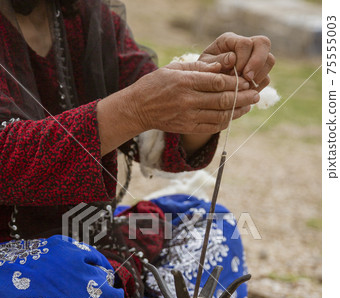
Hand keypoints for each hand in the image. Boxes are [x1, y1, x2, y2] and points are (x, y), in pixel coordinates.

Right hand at [129, 60, 259, 135]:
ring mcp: (188, 116)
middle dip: (243, 97)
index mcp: (186, 82)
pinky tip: (233, 116)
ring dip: (238, 111)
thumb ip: (199, 67)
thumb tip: (223, 65)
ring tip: (249, 106)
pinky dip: (225, 122)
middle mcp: (188, 100)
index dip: (235, 82)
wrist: (139, 108)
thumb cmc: (156, 84)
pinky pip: (212, 127)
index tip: (247, 81)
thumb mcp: (175, 69)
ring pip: (220, 115)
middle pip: (223, 100)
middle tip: (256, 94)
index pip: (217, 82)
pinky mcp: (187, 128)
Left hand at [199, 33, 274, 91]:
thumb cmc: (201, 75)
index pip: (245, 43)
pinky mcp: (257, 74)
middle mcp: (245, 46)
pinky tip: (246, 94)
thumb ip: (216, 62)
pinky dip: (258, 87)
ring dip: (259, 76)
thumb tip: (232, 58)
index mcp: (229, 40)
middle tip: (247, 78)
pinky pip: (266, 78)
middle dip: (257, 63)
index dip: (244, 59)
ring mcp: (254, 59)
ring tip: (245, 88)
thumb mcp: (203, 68)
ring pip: (269, 60)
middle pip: (264, 44)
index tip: (236, 74)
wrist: (203, 88)